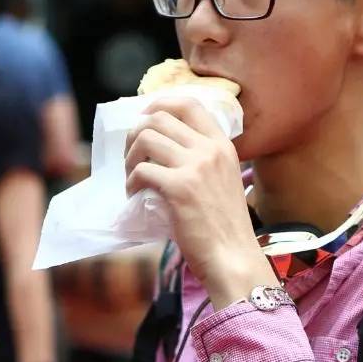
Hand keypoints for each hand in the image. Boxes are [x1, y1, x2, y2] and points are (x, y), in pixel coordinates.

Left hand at [124, 96, 277, 307]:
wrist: (233, 257)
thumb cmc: (224, 227)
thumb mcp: (223, 181)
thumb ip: (203, 160)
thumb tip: (163, 147)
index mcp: (223, 145)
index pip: (189, 104)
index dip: (160, 104)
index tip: (144, 117)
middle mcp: (210, 150)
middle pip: (159, 118)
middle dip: (136, 133)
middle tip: (131, 156)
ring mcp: (195, 167)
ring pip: (145, 139)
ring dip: (130, 157)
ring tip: (131, 177)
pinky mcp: (179, 188)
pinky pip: (141, 171)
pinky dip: (131, 183)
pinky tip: (134, 195)